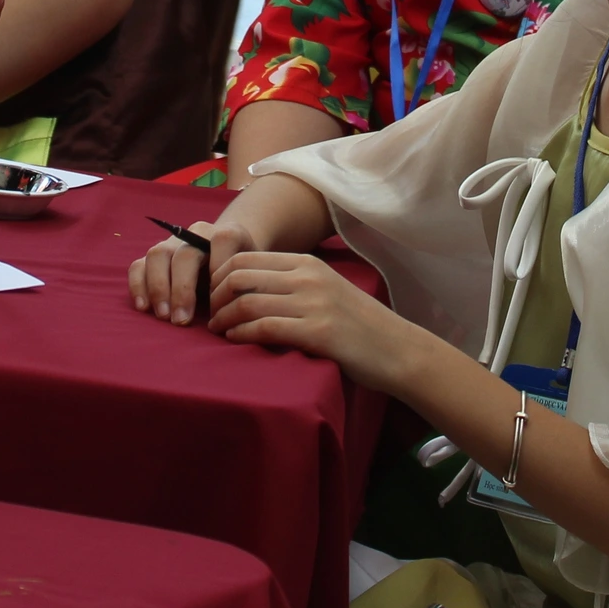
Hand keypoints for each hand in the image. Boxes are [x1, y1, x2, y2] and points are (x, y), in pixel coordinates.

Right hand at [127, 213, 260, 326]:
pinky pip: (138, 265)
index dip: (221, 269)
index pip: (224, 240)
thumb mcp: (254, 277)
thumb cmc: (243, 275)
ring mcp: (173, 243)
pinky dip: (138, 285)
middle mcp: (197, 233)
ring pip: (158, 255)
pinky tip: (144, 308)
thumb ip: (250, 286)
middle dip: (182, 289)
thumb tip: (232, 310)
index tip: (220, 304)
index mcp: (228, 234)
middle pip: (185, 253)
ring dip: (158, 288)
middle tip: (181, 320)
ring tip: (163, 316)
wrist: (229, 259)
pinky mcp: (156, 257)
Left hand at [206, 251, 428, 389]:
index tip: (214, 296)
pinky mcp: (317, 333)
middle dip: (217, 297)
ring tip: (219, 330)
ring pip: (247, 302)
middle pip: (240, 277)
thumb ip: (291, 284)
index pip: (246, 258)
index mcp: (307, 263)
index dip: (220, 277)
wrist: (397, 349)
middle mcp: (307, 277)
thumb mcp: (325, 289)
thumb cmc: (358, 324)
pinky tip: (235, 340)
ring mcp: (313, 304)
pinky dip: (241, 334)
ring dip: (224, 318)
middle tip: (212, 315)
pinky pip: (264, 328)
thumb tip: (246, 290)